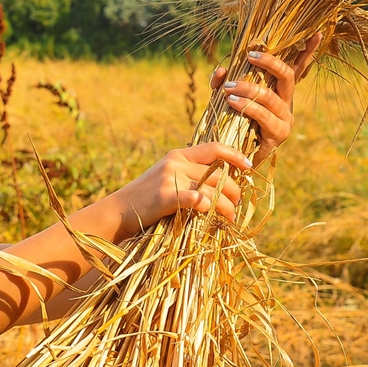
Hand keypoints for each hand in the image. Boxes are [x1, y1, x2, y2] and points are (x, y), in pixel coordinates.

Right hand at [110, 142, 252, 237]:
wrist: (118, 211)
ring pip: (212, 190)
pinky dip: (208, 207)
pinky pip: (196, 200)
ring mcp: (170, 178)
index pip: (214, 149)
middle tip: (237, 206)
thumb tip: (218, 182)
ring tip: (230, 218)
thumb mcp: (166, 177)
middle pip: (218, 174)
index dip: (235, 155)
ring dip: (226, 207)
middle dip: (234, 192)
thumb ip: (188, 174)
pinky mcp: (166, 196)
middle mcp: (176, 163)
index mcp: (178, 155)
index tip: (249, 166)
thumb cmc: (145, 199)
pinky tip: (214, 217)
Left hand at [210, 33, 320, 162]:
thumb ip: (222, 83)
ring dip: (248, 89)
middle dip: (269, 63)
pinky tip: (234, 103)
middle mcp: (287, 102)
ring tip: (229, 88)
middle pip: (287, 76)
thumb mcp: (225, 97)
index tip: (317, 33)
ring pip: (271, 97)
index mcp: (279, 91)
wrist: (232, 156)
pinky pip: (264, 117)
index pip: (297, 68)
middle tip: (249, 56)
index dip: (308, 51)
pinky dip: (248, 107)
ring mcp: (285, 119)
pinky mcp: (278, 135)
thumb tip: (221, 70)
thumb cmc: (232, 123)